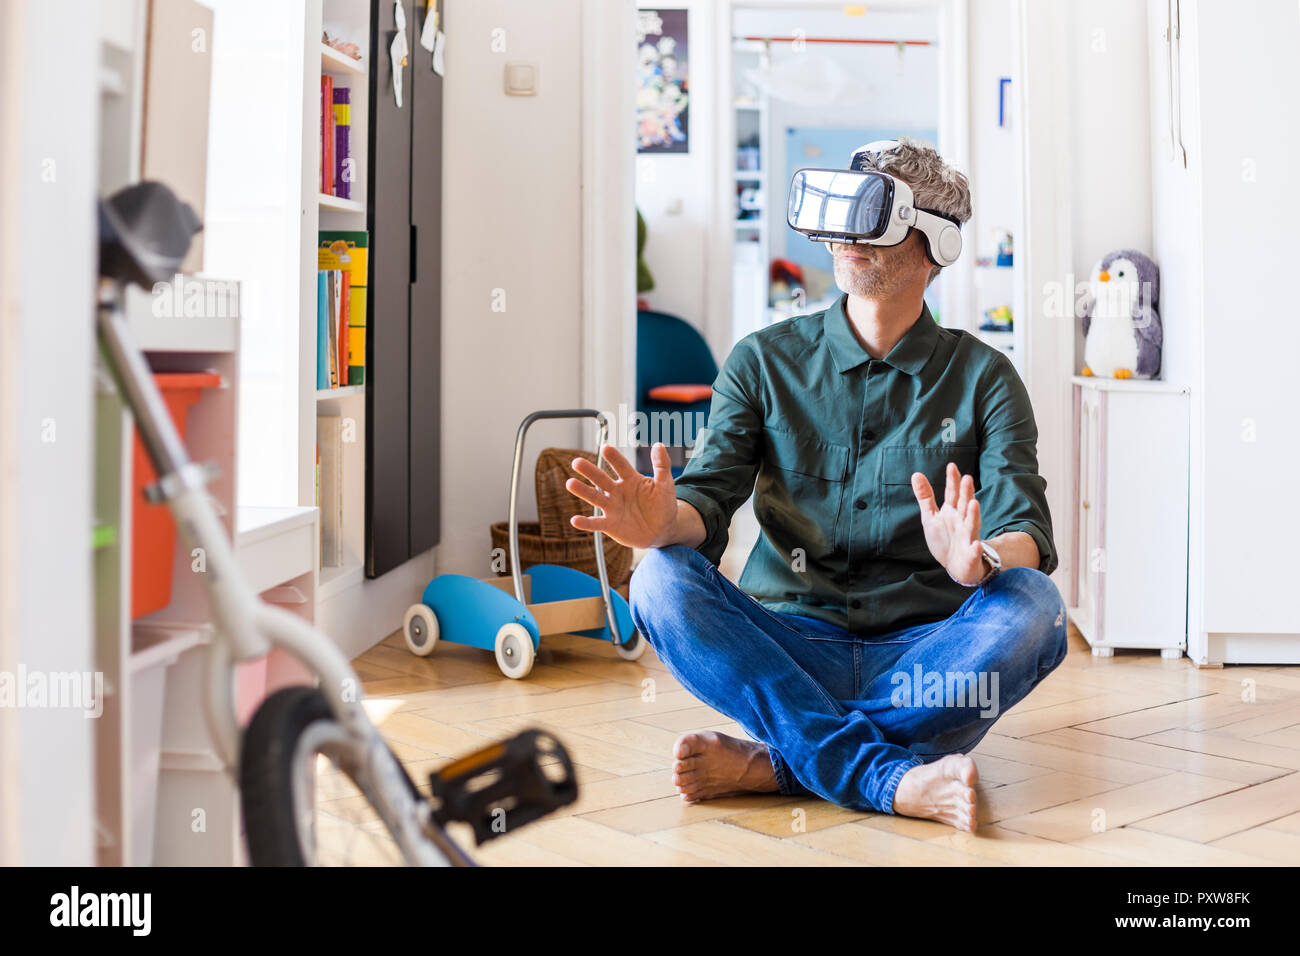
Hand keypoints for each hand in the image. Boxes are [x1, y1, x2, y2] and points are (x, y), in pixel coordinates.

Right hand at [565, 442, 678, 548]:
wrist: (663, 530)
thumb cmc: (663, 505)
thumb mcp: (666, 485)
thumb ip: (662, 465)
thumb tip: (659, 445)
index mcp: (630, 479)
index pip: (621, 466)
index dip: (613, 458)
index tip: (605, 448)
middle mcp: (617, 491)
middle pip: (601, 479)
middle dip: (589, 471)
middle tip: (577, 462)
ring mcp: (612, 508)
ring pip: (595, 497)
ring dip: (582, 491)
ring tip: (570, 483)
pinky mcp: (610, 524)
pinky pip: (596, 523)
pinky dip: (585, 523)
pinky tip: (575, 520)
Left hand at [911, 463, 986, 585]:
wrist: (956, 565)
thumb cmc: (944, 538)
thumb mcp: (931, 516)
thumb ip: (925, 496)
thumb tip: (916, 474)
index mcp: (952, 512)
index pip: (952, 493)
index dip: (952, 481)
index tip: (952, 466)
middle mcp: (962, 521)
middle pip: (964, 504)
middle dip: (966, 493)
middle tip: (967, 478)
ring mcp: (968, 536)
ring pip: (972, 524)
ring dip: (973, 515)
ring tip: (974, 503)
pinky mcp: (971, 553)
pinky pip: (974, 551)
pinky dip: (975, 548)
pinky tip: (976, 545)